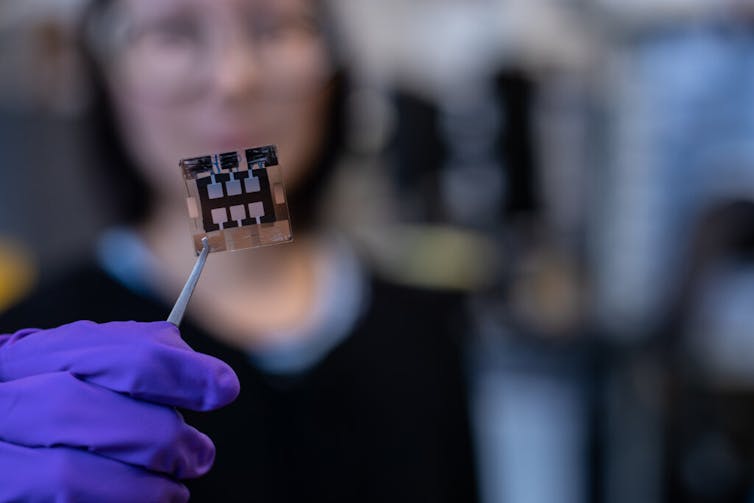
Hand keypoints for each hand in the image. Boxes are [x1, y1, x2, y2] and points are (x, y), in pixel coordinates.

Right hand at [0, 320, 239, 501]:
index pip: (117, 354)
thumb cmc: (45, 398)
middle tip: (200, 455)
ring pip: (69, 472)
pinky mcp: (1, 494)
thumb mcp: (78, 363)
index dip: (180, 372)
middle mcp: (1, 400)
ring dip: (140, 485)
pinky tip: (151, 501)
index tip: (225, 387)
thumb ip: (130, 351)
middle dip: (158, 435)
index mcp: (28, 355)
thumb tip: (195, 366)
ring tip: (177, 489)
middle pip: (82, 408)